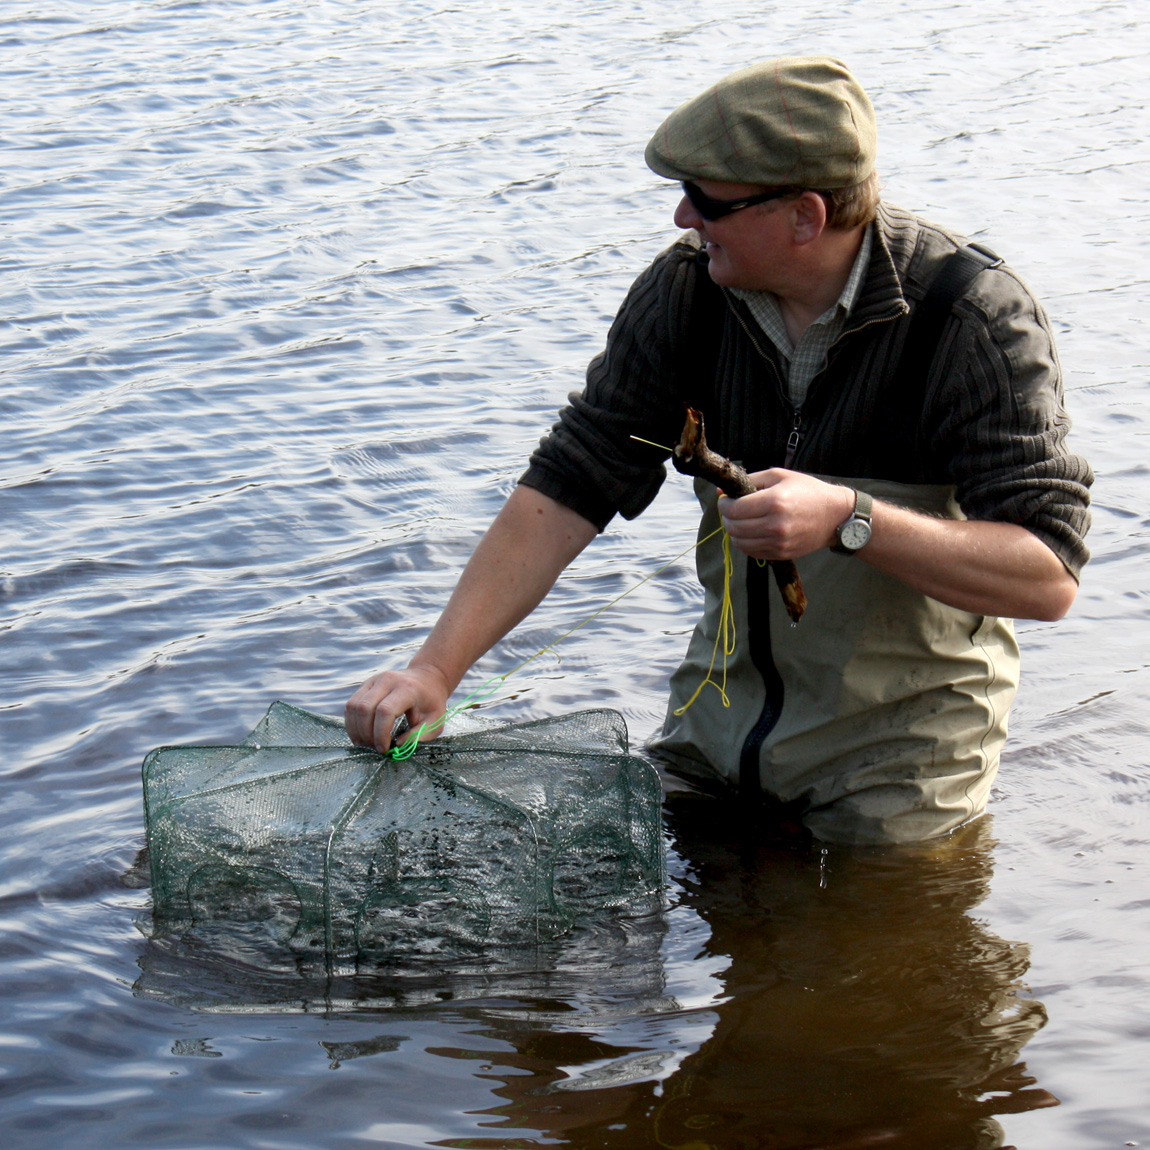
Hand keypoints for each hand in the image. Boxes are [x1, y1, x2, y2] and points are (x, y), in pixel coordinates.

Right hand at [345, 663, 451, 751]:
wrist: (427, 677)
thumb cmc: (432, 701)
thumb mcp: (435, 720)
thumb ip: (419, 735)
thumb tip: (397, 746)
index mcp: (407, 688)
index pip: (385, 711)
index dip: (380, 733)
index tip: (384, 749)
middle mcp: (387, 680)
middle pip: (365, 708)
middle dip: (366, 734)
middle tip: (374, 749)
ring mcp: (374, 680)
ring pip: (353, 706)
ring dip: (356, 729)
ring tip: (366, 744)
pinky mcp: (366, 684)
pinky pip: (351, 704)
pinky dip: (352, 722)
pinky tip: (361, 734)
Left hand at [719, 469, 853, 560]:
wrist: (835, 516)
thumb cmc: (808, 491)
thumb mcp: (779, 476)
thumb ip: (750, 480)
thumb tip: (721, 491)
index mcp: (774, 501)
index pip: (734, 509)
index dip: (724, 504)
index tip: (726, 500)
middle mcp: (775, 524)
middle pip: (734, 527)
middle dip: (727, 518)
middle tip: (731, 510)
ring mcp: (779, 542)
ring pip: (740, 542)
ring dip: (734, 532)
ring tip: (741, 521)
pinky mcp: (782, 554)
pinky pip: (752, 552)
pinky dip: (746, 543)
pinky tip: (752, 532)